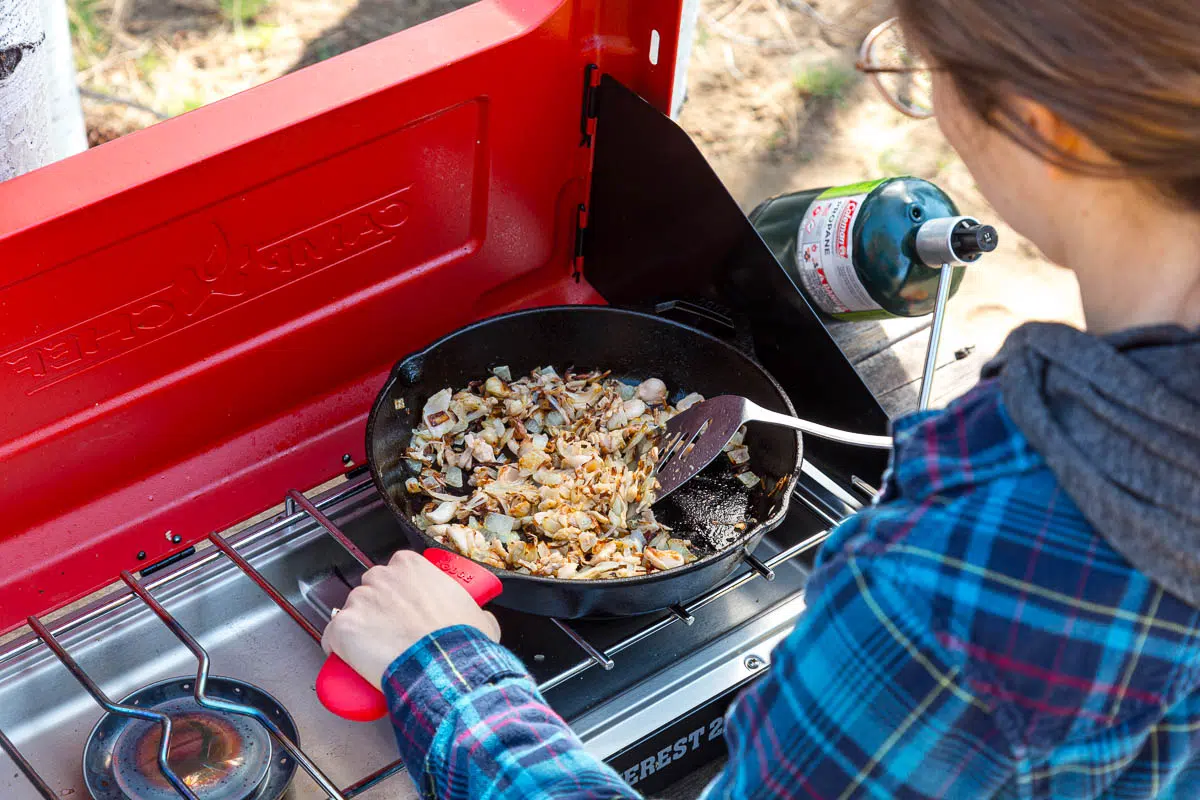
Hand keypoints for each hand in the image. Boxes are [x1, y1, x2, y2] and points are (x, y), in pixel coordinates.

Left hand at [321, 550, 500, 687]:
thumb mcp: (480, 617)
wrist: (445, 667)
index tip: (405, 610)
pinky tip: (347, 660)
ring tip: (374, 652)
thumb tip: (477, 618)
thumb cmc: (461, 641)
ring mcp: (359, 601)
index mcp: (411, 565)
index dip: (399, 593)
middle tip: (391, 633)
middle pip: (371, 588)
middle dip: (378, 608)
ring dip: (359, 628)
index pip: (396, 572)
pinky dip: (336, 648)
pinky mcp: (342, 627)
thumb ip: (475, 610)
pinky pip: (331, 637)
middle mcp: (381, 577)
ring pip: (351, 611)